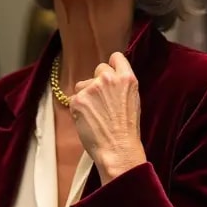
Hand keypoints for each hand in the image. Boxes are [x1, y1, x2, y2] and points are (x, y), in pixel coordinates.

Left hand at [69, 52, 145, 183]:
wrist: (118, 149)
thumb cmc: (127, 130)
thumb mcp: (133, 101)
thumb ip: (122, 86)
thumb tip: (110, 79)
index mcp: (127, 78)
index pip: (116, 57)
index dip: (112, 67)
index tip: (110, 76)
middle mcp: (109, 78)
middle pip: (98, 69)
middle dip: (97, 82)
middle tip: (102, 102)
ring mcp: (92, 88)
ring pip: (82, 84)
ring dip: (85, 95)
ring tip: (95, 114)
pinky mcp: (78, 99)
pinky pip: (73, 99)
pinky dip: (78, 108)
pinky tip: (87, 120)